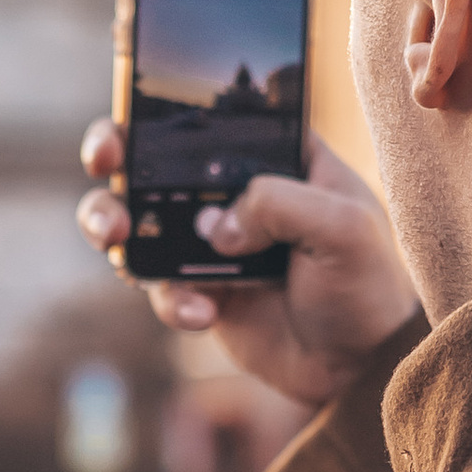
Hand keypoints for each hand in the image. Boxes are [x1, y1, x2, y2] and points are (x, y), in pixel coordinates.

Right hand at [76, 124, 422, 408]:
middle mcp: (234, 191)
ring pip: (137, 218)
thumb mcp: (345, 228)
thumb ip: (281, 204)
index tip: (135, 106)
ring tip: (117, 238)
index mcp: (276, 157)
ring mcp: (210, 242)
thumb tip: (216, 225)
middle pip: (154, 156)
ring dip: (110, 220)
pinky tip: (203, 314)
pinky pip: (158, 286)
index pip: (215, 114)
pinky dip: (171, 299)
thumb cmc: (367, 285)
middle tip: (104, 159)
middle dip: (113, 150)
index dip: (167, 102)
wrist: (359, 369)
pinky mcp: (198, 289)